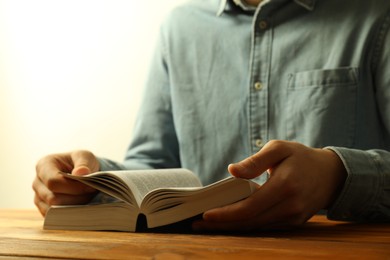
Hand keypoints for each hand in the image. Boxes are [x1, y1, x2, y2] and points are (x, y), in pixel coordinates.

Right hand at [33, 150, 99, 215]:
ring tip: (88, 198)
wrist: (80, 171)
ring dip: (74, 207)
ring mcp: (38, 197)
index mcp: (43, 165)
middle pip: (52, 198)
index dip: (73, 187)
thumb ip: (83, 163)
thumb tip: (80, 173)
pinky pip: (55, 217)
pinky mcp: (44, 208)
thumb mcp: (85, 156)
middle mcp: (37, 182)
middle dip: (76, 198)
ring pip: (53, 210)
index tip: (91, 186)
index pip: (53, 181)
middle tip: (92, 193)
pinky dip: (70, 214)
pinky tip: (82, 205)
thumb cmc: (81, 162)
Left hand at [193, 140, 346, 231]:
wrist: (331, 174)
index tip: (205, 215)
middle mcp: (290, 207)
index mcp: (285, 186)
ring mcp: (293, 218)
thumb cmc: (301, 157)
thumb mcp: (279, 148)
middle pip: (250, 222)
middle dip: (222, 225)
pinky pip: (265, 227)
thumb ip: (255, 160)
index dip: (226, 214)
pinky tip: (230, 222)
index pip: (249, 207)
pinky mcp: (294, 222)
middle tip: (197, 224)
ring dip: (231, 228)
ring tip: (207, 226)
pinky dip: (246, 226)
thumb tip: (232, 171)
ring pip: (256, 227)